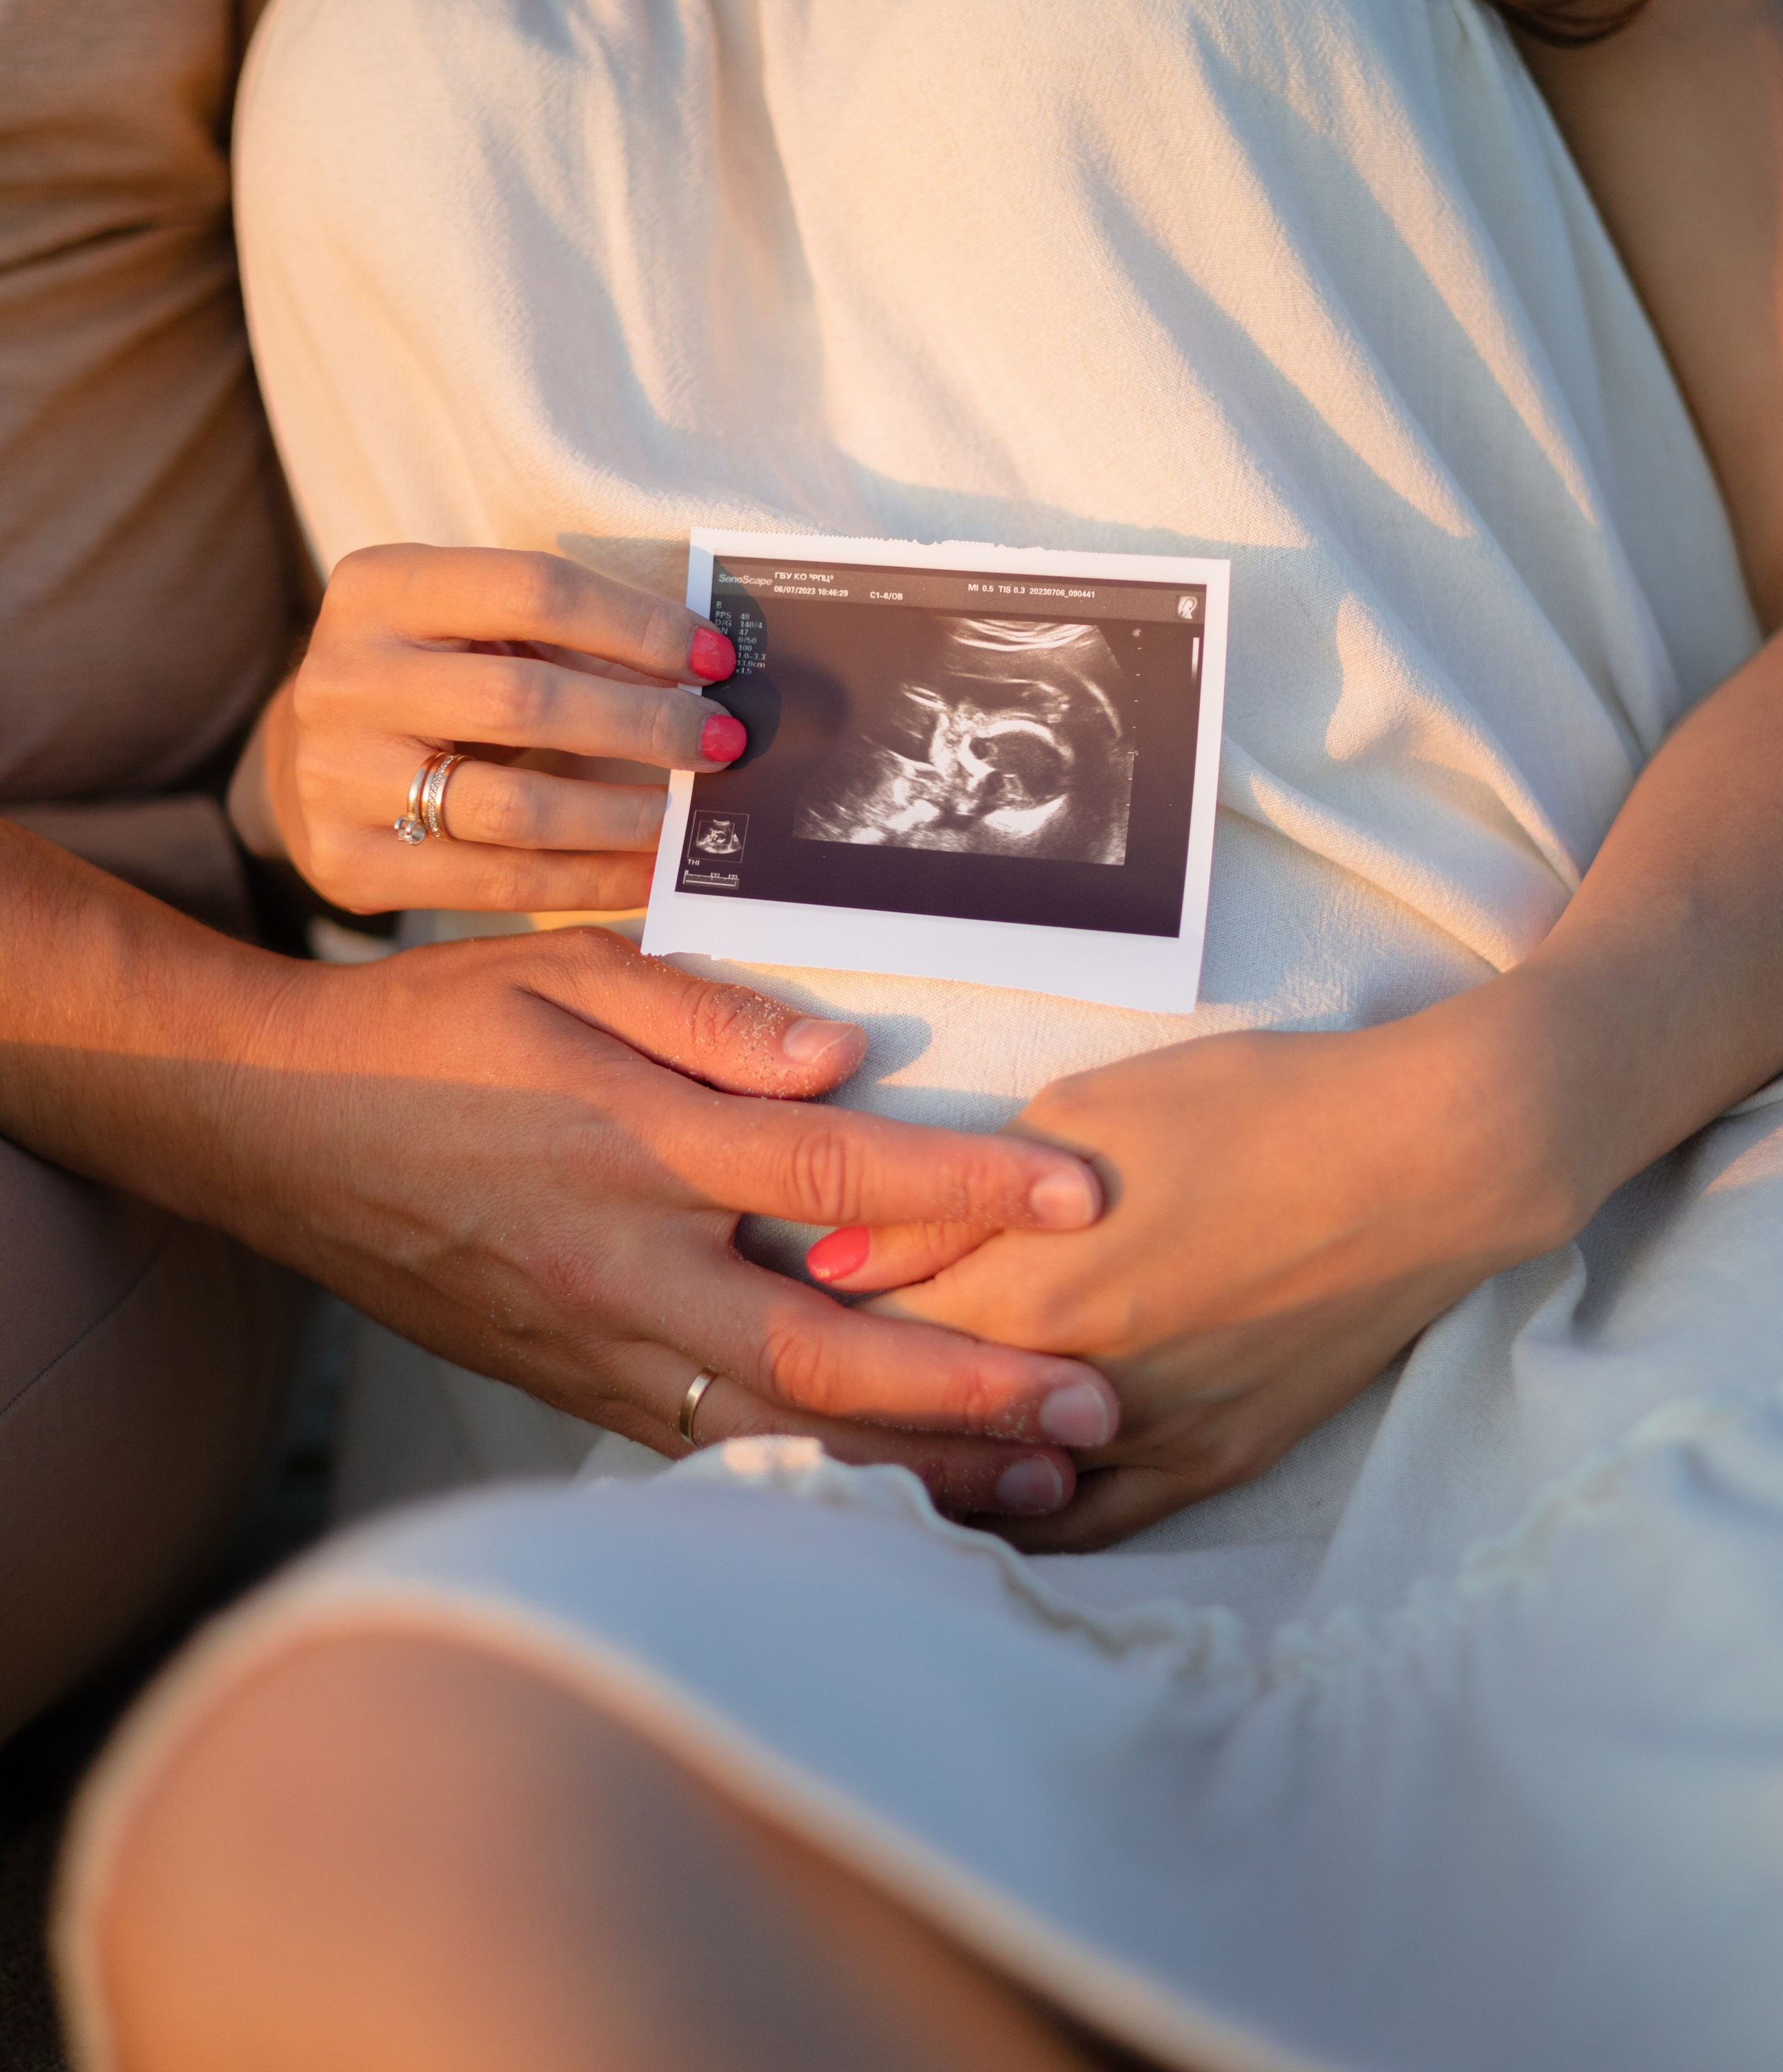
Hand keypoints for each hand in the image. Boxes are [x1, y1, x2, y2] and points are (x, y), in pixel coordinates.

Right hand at [217, 928, 1116, 1519]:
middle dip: (971, 1391)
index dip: (966, 1191)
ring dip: (909, 1461)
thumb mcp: (562, 971)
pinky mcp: (561, 1385)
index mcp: (631, 1148)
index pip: (830, 1178)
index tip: (1082, 1199)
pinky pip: (702, 1441)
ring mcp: (587, 1345)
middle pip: (824, 1354)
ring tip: (1032, 1485)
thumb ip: (707, 1016)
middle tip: (1098, 1411)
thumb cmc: (430, 1028)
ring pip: (773, 1427)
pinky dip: (805, 1469)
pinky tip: (886, 1485)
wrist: (275, 1123)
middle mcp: (619, 1268)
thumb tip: (843, 1056)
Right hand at [229, 545, 747, 913]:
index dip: (637, 624)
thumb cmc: (425, 676)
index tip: (716, 659)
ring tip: (689, 818)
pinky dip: (590, 882)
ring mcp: (337, 776)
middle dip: (643, 724)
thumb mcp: (464, 624)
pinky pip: (498, 882)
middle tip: (722, 743)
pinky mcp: (351, 863)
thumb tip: (705, 673)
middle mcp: (344, 677)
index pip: (534, 590)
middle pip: (526, 700)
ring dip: (624, 816)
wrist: (302, 760)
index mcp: (379, 587)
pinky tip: (647, 874)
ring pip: (516, 806)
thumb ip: (559, 634)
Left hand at [805, 985, 1591, 1546]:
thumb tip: (834, 1263)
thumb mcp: (1082, 1117)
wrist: (1424, 1158)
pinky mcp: (1217, 1461)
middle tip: (780, 1397)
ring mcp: (1154, 1436)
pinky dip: (1025, 1516)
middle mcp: (1081, 1383)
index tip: (758, 1318)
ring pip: (998, 1494)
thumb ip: (950, 1205)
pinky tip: (977, 1499)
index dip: (809, 1328)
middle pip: (921, 1427)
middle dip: (843, 1413)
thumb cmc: (1252, 1106)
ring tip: (858, 1455)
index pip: (872, 1335)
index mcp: (1032, 1288)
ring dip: (926, 1478)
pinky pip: (1094, 1526)